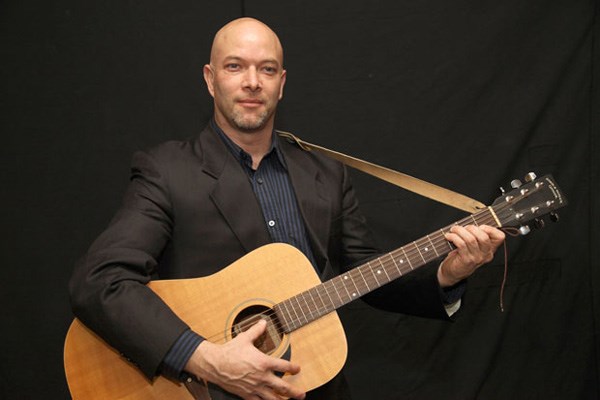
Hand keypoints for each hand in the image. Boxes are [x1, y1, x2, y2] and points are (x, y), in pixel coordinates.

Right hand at [184, 319, 305, 399]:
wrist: (215, 364)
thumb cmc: (230, 351)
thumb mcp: (245, 338)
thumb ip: (256, 331)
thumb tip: (263, 322)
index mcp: (263, 362)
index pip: (283, 366)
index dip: (293, 368)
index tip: (297, 369)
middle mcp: (261, 376)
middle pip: (282, 387)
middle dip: (294, 391)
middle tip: (302, 394)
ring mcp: (254, 387)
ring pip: (272, 397)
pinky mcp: (246, 394)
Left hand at [437, 225, 504, 286]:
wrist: (453, 272)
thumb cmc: (462, 256)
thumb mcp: (473, 246)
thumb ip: (476, 236)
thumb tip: (471, 224)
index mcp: (490, 249)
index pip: (500, 237)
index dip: (490, 228)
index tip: (479, 226)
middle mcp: (486, 254)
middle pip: (484, 236)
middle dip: (471, 228)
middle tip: (462, 228)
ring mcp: (477, 258)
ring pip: (471, 239)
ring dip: (459, 231)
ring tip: (453, 230)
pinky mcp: (467, 260)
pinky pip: (461, 244)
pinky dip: (453, 237)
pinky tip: (449, 236)